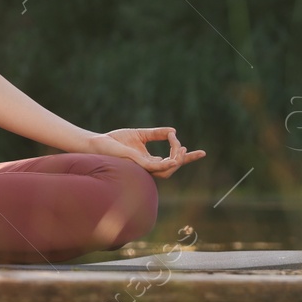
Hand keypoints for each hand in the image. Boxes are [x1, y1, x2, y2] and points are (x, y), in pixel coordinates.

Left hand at [86, 127, 205, 178]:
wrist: (98, 142)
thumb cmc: (116, 140)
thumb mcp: (140, 134)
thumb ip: (156, 134)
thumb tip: (174, 131)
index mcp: (149, 161)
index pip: (172, 161)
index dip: (188, 158)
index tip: (202, 153)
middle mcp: (148, 167)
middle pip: (173, 167)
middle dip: (185, 160)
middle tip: (189, 149)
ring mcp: (143, 168)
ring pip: (167, 170)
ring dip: (177, 160)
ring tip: (182, 149)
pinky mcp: (137, 164)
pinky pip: (155, 167)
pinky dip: (166, 164)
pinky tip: (173, 159)